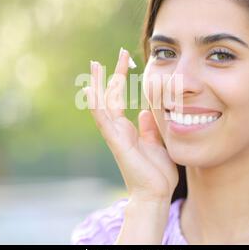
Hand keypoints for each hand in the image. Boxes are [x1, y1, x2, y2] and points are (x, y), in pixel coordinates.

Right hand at [83, 49, 178, 201]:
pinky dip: (96, 104)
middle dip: (111, 75)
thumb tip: (144, 111)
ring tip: (94, 65)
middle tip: (113, 55)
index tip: (126, 59)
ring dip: (98, 84)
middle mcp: (118, 129)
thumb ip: (150, 127)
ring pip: (102, 105)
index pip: (120, 98)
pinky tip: (91, 89)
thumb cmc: (157, 173)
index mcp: (128, 128)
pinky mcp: (116, 142)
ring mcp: (115, 135)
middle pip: (110, 96)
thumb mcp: (157, 143)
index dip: (121, 78)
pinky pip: (103, 120)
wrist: (155, 194)